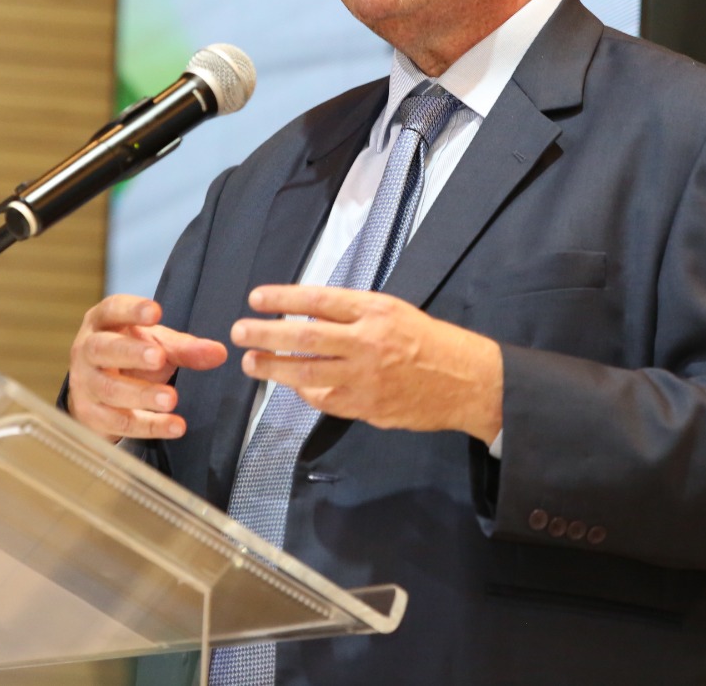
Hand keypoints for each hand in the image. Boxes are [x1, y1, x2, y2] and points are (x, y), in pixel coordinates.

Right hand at [66, 295, 227, 440]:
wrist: (98, 393)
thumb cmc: (129, 357)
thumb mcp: (156, 345)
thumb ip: (185, 348)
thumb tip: (219, 353)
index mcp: (102, 323)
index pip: (112, 309)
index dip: (131, 310)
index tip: (155, 312)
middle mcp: (87, 350)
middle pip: (103, 349)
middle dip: (132, 353)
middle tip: (158, 357)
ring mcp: (85, 384)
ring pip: (110, 389)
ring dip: (142, 395)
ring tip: (171, 398)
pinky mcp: (91, 415)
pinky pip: (119, 422)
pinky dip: (149, 426)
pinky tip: (174, 426)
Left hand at [231, 284, 503, 443]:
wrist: (466, 382)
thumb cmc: (429, 341)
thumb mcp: (395, 312)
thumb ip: (353, 314)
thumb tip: (307, 316)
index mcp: (376, 312)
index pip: (319, 301)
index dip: (284, 298)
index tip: (256, 297)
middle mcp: (368, 343)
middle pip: (304, 338)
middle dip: (266, 335)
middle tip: (239, 332)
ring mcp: (365, 379)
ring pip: (306, 374)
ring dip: (273, 368)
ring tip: (251, 362)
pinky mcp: (366, 408)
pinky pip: (325, 401)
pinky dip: (305, 392)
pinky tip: (293, 385)